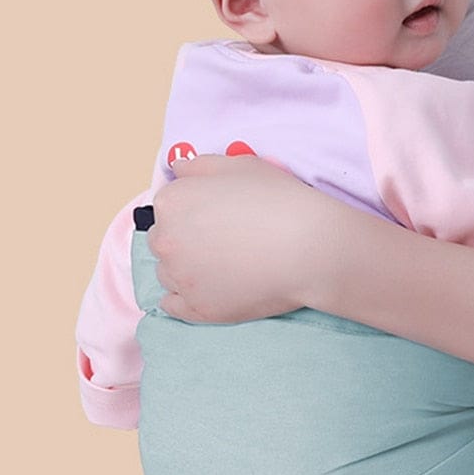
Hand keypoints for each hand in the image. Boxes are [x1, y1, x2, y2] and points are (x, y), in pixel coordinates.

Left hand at [148, 154, 337, 322]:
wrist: (310, 247)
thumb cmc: (280, 201)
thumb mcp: (241, 165)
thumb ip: (200, 165)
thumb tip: (179, 170)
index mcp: (172, 201)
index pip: (166, 207)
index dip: (193, 210)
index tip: (216, 216)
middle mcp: (167, 240)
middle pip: (164, 240)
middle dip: (185, 239)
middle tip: (223, 241)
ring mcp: (181, 278)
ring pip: (168, 273)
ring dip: (187, 269)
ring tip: (225, 265)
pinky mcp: (197, 309)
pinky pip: (173, 306)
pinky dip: (185, 299)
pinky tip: (208, 289)